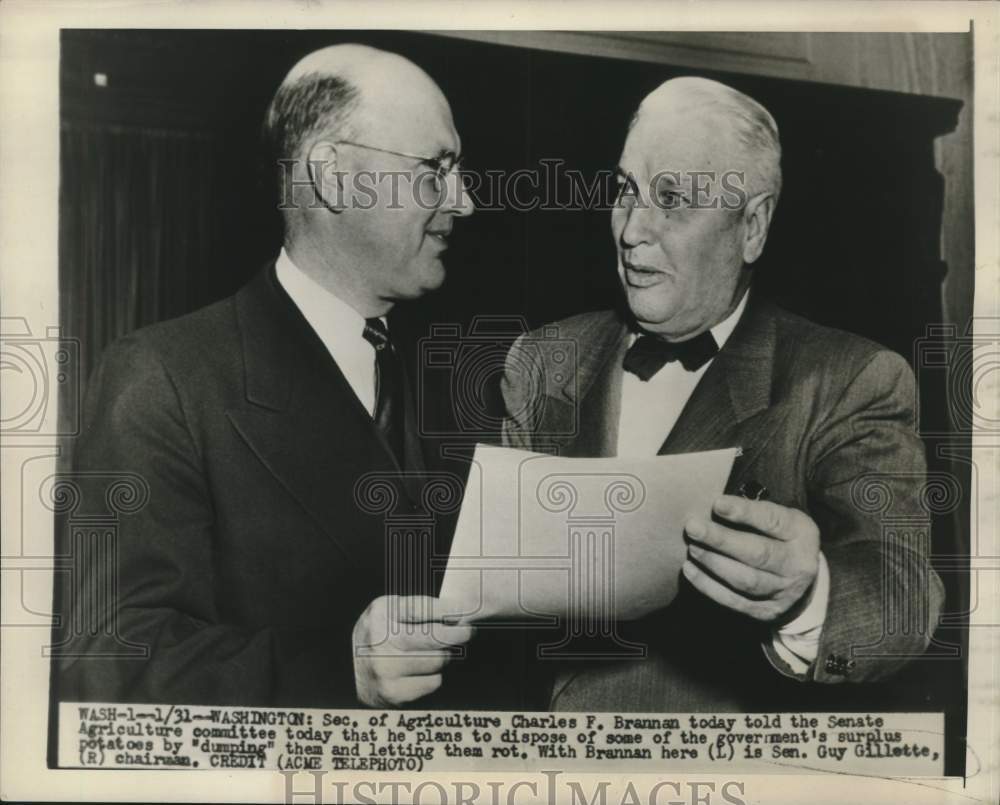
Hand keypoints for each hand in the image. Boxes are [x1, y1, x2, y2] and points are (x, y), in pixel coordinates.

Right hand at [352, 595, 473, 706]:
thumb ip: (417, 609)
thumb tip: (458, 613)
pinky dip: (434, 677)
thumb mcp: (388, 612)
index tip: (465, 610)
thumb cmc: (377, 636)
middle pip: (434, 636)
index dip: (448, 609)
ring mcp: (385, 669)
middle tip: (468, 632)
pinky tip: (423, 672)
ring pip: (438, 660)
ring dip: (445, 656)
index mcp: (381, 614)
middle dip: (458, 633)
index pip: (421, 608)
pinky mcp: (393, 693)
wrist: (347, 671)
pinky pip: (433, 682)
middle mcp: (380, 641)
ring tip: (438, 652)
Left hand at [682, 495, 819, 622]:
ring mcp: (783, 592)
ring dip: (713, 563)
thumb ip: (754, 512)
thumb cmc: (779, 538)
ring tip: (692, 548)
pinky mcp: (766, 611)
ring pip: (745, 580)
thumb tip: (713, 505)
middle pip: (758, 554)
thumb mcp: (780, 518)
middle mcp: (797, 565)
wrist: (801, 581)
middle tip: (693, 528)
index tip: (716, 504)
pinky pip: (733, 600)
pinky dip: (707, 585)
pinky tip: (690, 569)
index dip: (744, 512)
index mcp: (801, 533)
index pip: (773, 521)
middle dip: (722, 540)